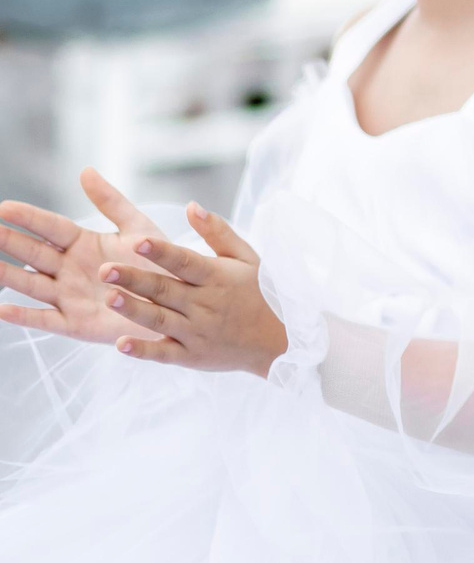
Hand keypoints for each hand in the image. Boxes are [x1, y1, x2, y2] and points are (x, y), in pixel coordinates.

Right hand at [0, 171, 175, 347]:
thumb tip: (85, 171)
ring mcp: (68, 296)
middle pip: (32, 253)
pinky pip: (44, 319)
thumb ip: (111, 202)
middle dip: (8, 242)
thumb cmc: (159, 263)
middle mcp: (69, 269)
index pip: (50, 227)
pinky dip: (23, 315)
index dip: (28, 218)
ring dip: (7, 275)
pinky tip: (2, 308)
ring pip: (30, 284)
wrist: (177, 301)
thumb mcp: (138, 227)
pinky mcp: (75, 323)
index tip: (4, 207)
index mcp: (83, 244)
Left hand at [84, 203, 287, 375]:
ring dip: (133, 310)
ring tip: (109, 298)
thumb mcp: (246, 257)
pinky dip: (143, 350)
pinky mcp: (191, 356)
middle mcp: (205, 304)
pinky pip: (164, 354)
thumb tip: (191, 206)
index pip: (185, 262)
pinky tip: (121, 344)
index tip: (137, 241)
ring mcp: (197, 332)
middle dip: (135, 279)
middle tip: (105, 269)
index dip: (161, 252)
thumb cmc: (259, 291)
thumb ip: (217, 232)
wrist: (279, 340)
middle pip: (165, 290)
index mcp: (218, 277)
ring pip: (160, 320)